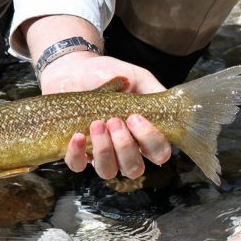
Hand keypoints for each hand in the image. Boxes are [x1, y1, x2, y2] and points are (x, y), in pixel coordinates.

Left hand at [40, 51, 170, 179]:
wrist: (72, 69)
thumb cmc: (106, 73)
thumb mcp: (136, 77)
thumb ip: (154, 90)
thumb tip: (167, 104)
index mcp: (142, 135)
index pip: (158, 153)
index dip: (151, 141)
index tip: (135, 117)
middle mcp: (123, 150)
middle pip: (134, 169)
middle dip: (125, 146)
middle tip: (114, 120)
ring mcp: (98, 153)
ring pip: (107, 171)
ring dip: (104, 151)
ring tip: (97, 124)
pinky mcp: (75, 152)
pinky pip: (77, 165)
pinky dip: (77, 153)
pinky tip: (78, 135)